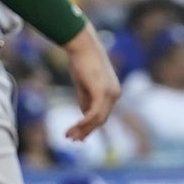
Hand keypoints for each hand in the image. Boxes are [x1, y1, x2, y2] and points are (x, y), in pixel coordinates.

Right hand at [62, 26, 120, 141]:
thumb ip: (86, 100)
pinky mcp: (102, 92)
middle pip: (101, 120)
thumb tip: (84, 116)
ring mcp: (110, 93)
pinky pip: (93, 114)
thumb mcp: (84, 85)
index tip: (78, 134)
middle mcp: (115, 94)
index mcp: (113, 92)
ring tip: (68, 136)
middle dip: (86, 131)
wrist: (82, 45)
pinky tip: (73, 128)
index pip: (103, 115)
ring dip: (82, 129)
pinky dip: (83, 123)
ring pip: (97, 119)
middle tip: (72, 139)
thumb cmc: (82, 61)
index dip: (90, 127)